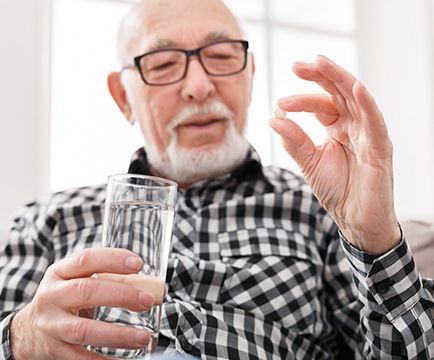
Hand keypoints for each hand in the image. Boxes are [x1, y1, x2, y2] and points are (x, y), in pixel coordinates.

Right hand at [10, 248, 155, 358]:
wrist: (27, 330)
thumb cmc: (65, 298)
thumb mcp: (78, 280)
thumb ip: (112, 279)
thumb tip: (155, 288)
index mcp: (60, 272)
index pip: (86, 259)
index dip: (112, 260)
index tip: (138, 264)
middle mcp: (52, 296)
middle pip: (86, 291)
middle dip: (120, 295)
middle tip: (147, 300)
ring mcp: (51, 325)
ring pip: (83, 330)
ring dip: (117, 335)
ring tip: (143, 337)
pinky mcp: (53, 350)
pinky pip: (80, 359)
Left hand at [269, 55, 400, 253]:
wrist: (354, 220)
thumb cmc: (337, 191)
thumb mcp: (309, 163)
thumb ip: (295, 142)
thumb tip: (275, 119)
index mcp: (337, 128)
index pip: (320, 104)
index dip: (301, 100)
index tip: (280, 104)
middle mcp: (354, 126)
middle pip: (339, 93)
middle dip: (320, 76)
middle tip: (298, 65)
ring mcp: (368, 135)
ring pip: (357, 99)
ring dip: (339, 80)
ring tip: (321, 64)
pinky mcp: (380, 148)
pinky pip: (375, 123)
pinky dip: (367, 105)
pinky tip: (355, 89)